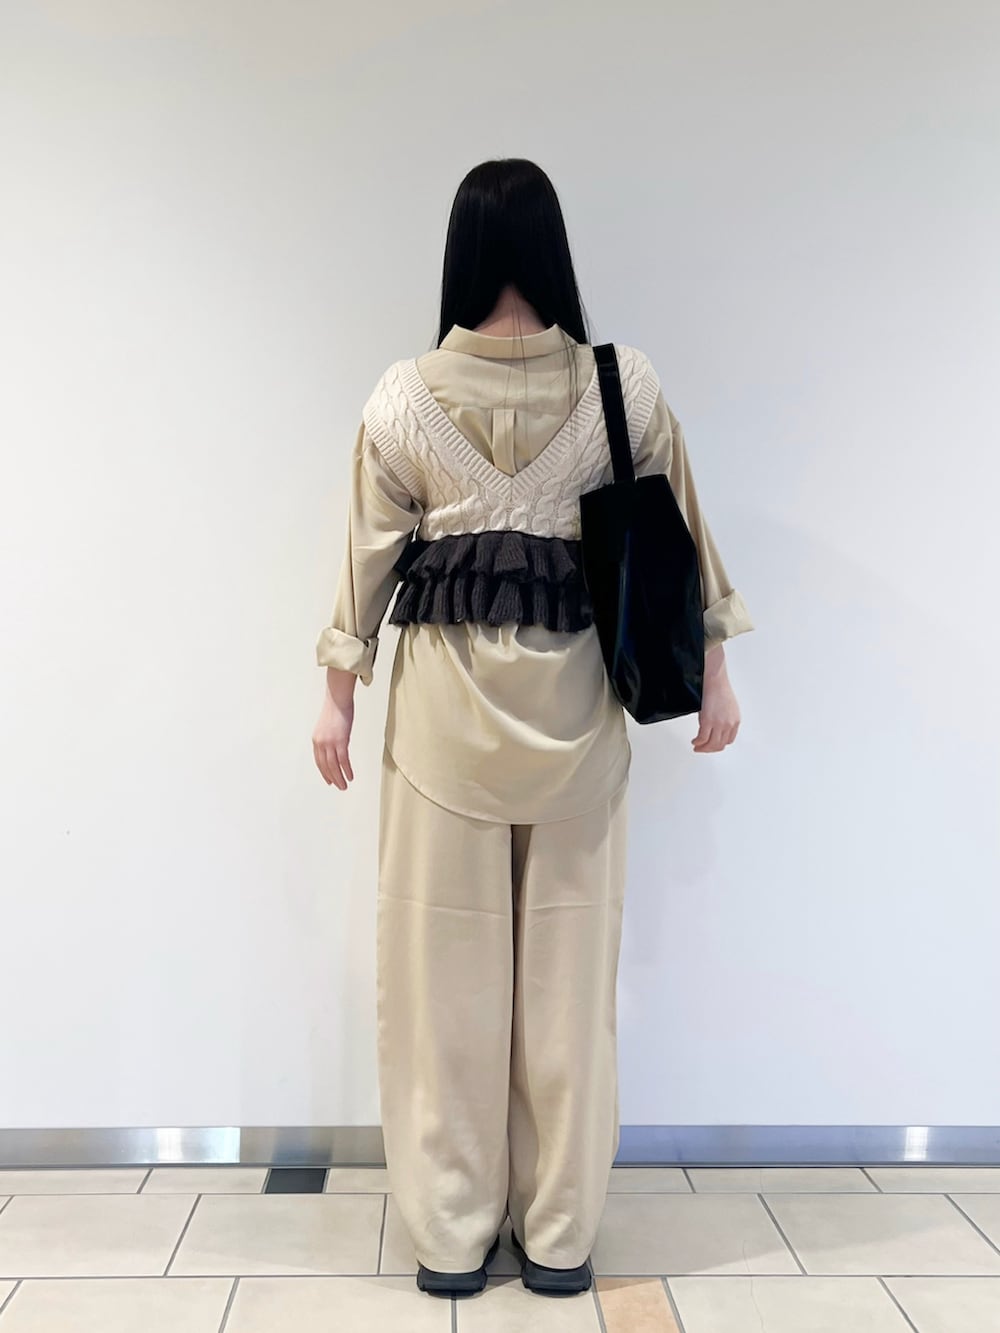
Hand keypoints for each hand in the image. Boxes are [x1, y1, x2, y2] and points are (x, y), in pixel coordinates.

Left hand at [312, 668, 356, 788]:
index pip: (319, 761)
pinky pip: (343, 760)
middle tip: (339, 786)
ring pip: (333, 766)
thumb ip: (330, 737)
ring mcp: (330, 743)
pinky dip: (346, 770)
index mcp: (316, 739)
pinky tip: (350, 776)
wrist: (338, 698)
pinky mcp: (340, 741)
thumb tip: (336, 744)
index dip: (324, 772)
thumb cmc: (336, 708)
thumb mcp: (328, 725)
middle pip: (325, 766)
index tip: (329, 780)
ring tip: (344, 786)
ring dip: (339, 778)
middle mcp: (321, 743)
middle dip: (332, 778)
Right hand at [691, 645, 740, 752]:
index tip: (712, 745)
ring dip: (703, 748)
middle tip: (702, 749)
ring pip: (711, 744)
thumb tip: (716, 726)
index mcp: (735, 720)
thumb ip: (724, 718)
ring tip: (697, 747)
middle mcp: (729, 724)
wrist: (714, 679)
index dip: (719, 744)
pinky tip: (694, 741)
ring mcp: (719, 724)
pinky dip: (697, 742)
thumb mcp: (728, 707)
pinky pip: (702, 739)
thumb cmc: (719, 688)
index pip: (729, 740)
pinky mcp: (708, 722)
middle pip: (720, 745)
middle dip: (709, 749)